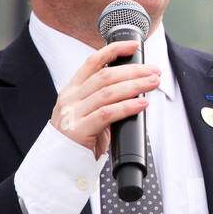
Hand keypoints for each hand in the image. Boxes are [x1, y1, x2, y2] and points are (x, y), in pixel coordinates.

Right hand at [49, 40, 160, 159]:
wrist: (58, 168)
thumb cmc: (79, 141)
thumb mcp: (88, 114)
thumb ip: (104, 101)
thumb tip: (135, 89)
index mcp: (72, 91)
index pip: (92, 62)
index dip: (113, 50)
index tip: (134, 45)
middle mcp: (70, 99)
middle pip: (106, 76)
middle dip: (134, 70)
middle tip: (155, 71)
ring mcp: (72, 115)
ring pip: (108, 92)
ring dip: (135, 85)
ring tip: (153, 83)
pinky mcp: (78, 131)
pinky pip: (107, 114)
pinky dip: (128, 107)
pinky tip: (142, 104)